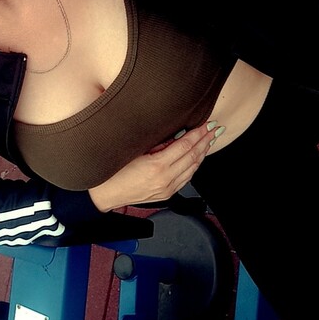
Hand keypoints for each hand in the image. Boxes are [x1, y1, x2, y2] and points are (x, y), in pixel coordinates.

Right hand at [88, 122, 222, 211]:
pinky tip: (197, 157)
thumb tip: (175, 135)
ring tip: (210, 140)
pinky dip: (194, 165)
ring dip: (202, 153)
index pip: (185, 145)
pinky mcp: (166, 195)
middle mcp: (165, 180)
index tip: (206, 124)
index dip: (198, 133)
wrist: (104, 195)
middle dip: (205, 140)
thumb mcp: (132, 151)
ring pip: (193, 168)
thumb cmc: (112, 172)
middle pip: (193, 156)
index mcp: (157, 166)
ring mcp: (167, 189)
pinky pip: (186, 178)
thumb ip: (156, 144)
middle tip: (214, 128)